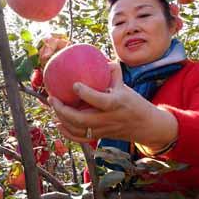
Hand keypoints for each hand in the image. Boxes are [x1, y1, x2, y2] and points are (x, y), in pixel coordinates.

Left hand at [46, 61, 177, 149]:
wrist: (146, 126)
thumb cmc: (135, 103)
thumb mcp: (126, 87)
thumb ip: (113, 73)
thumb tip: (102, 59)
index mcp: (116, 104)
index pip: (98, 100)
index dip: (85, 93)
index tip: (74, 84)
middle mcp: (108, 119)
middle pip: (80, 119)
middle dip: (62, 109)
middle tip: (52, 97)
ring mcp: (102, 130)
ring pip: (77, 130)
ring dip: (61, 119)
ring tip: (53, 106)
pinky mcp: (99, 137)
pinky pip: (80, 138)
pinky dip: (66, 132)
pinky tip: (57, 122)